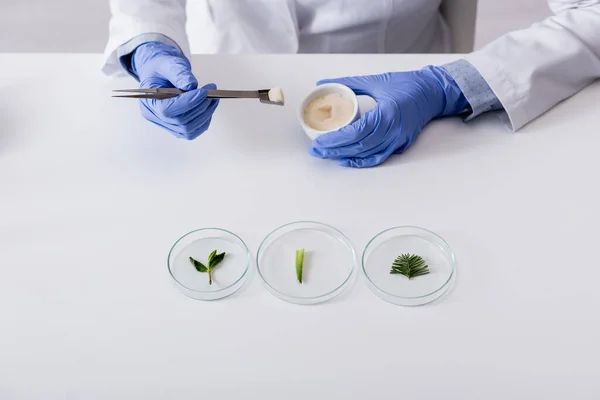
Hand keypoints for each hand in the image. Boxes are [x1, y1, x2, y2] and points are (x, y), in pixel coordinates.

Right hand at [131, 42, 218, 139]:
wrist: (163, 73)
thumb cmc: (163, 69)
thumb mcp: (169, 64)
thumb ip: (178, 73)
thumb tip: (191, 86)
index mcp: (149, 102)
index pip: (167, 110)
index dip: (187, 103)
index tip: (203, 92)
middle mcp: (156, 117)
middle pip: (181, 121)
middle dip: (200, 106)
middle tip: (212, 91)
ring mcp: (167, 125)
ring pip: (189, 129)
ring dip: (205, 114)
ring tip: (213, 98)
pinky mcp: (177, 127)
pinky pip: (193, 131)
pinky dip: (204, 121)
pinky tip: (209, 107)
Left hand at [309, 66, 467, 167]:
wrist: (433, 92)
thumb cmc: (407, 84)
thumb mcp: (375, 80)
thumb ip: (348, 83)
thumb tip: (323, 82)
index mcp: (386, 113)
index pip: (356, 132)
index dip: (335, 140)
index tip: (318, 142)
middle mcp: (393, 130)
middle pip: (359, 146)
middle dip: (334, 150)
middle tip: (316, 150)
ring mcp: (398, 139)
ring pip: (367, 154)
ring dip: (345, 156)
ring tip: (326, 155)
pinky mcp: (401, 144)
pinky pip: (378, 157)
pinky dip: (362, 161)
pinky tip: (346, 160)